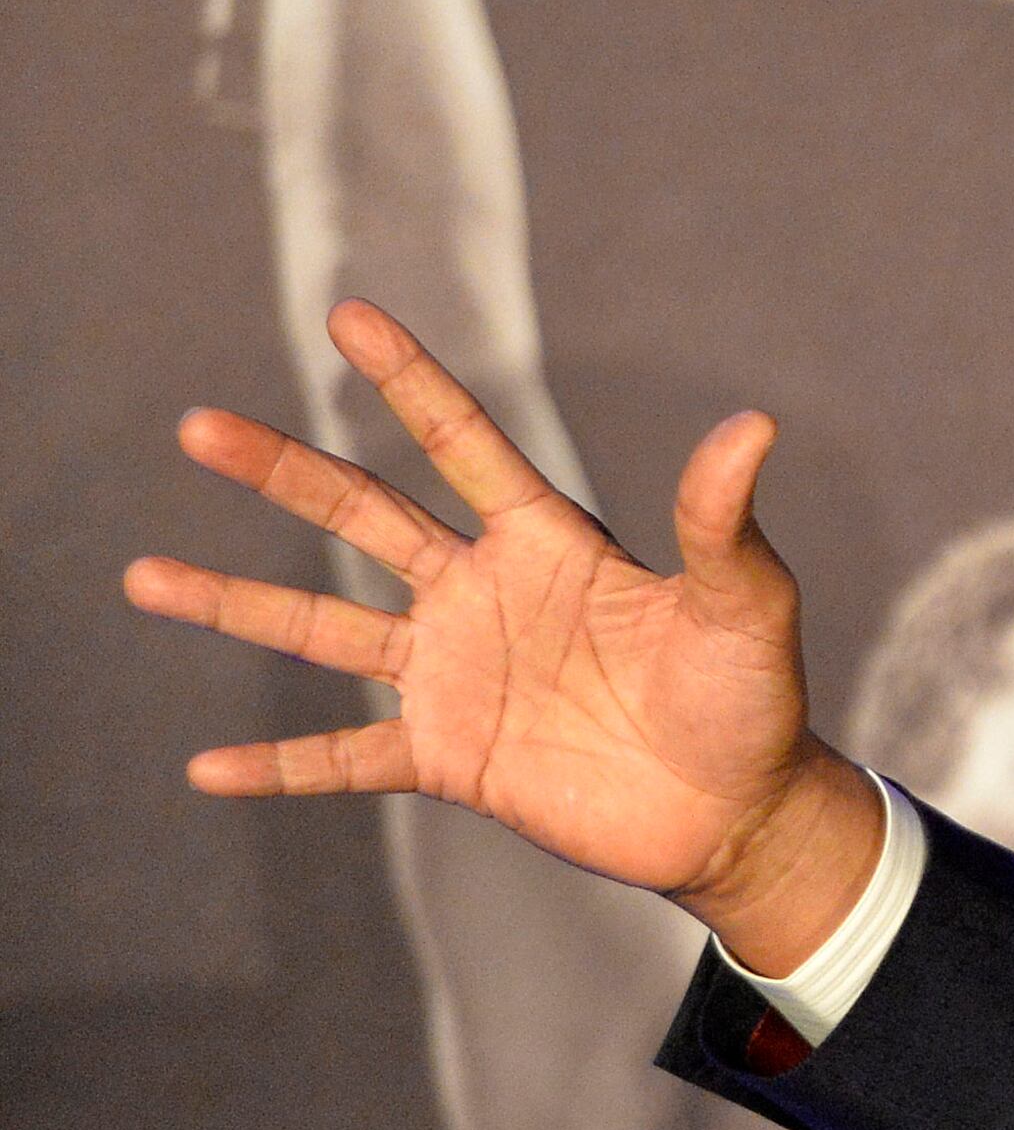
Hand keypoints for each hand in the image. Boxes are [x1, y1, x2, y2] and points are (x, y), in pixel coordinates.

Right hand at [126, 300, 881, 971]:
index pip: (464, 443)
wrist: (739, 812)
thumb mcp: (744, 604)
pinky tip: (204, 771)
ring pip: (323, 629)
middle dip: (283, 471)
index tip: (348, 317)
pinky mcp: (449, 758)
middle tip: (194, 426)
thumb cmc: (750, 698)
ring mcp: (456, 677)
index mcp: (551, 544)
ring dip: (235, 605)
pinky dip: (278, 768)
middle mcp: (484, 597)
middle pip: (365, 516)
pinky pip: (343, 760)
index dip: (409, 381)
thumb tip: (754, 425)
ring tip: (142, 577)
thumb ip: (722, 522)